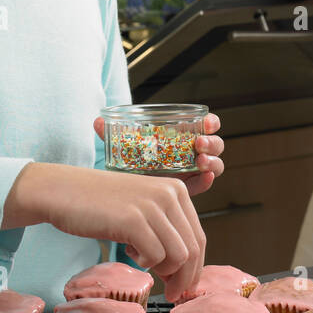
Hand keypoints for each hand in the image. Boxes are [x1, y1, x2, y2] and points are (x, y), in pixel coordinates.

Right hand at [4, 160, 207, 300]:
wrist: (62, 191)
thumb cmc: (100, 205)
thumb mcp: (142, 209)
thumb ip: (165, 229)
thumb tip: (184, 270)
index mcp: (176, 189)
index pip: (199, 237)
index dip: (195, 268)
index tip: (183, 286)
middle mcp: (170, 193)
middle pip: (193, 249)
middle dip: (185, 279)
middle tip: (171, 295)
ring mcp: (152, 206)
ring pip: (179, 256)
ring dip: (165, 273)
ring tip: (145, 267)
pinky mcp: (133, 220)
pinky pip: (156, 256)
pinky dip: (145, 264)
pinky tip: (129, 254)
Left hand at [92, 112, 223, 196]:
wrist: (127, 191)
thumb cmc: (131, 162)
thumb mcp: (124, 147)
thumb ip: (112, 135)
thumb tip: (97, 121)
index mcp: (181, 136)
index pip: (205, 125)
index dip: (211, 122)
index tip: (207, 122)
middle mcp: (191, 152)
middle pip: (215, 145)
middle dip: (212, 143)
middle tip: (199, 143)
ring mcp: (192, 172)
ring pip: (214, 165)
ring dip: (212, 162)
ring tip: (200, 161)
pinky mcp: (188, 191)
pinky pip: (202, 186)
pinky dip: (206, 181)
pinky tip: (204, 178)